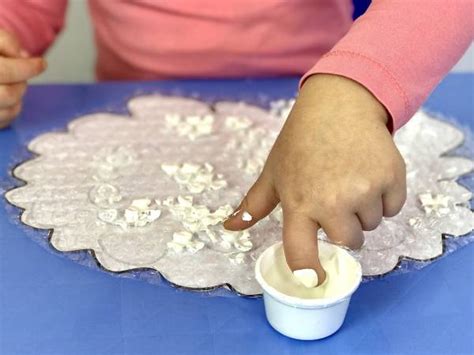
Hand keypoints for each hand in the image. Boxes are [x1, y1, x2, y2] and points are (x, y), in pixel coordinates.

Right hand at [0, 29, 45, 127]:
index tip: (42, 63)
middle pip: (8, 95)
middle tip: (20, 74)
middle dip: (21, 84)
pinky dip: (12, 108)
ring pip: (9, 110)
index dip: (27, 68)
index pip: (4, 72)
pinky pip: (5, 120)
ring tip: (10, 83)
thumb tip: (21, 57)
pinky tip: (5, 94)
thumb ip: (6, 41)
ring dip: (18, 96)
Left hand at [224, 74, 405, 283]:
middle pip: (348, 242)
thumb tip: (229, 227)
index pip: (302, 254)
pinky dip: (385, 196)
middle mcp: (332, 202)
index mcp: (299, 203)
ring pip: (371, 225)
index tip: (314, 279)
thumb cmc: (299, 141)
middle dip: (343, 227)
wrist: (338, 104)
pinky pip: (392, 208)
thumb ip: (253, 205)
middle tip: (335, 197)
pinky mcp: (391, 178)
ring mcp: (364, 190)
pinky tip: (369, 173)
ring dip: (364, 210)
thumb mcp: (273, 172)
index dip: (308, 273)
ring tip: (351, 179)